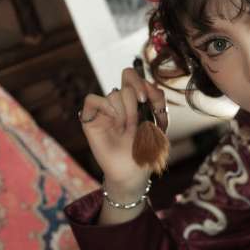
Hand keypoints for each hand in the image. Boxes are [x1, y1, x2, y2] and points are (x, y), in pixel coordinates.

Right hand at [79, 66, 168, 187]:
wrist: (132, 172)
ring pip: (114, 94)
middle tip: (135, 123)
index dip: (140, 82)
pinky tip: (113, 121)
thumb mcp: (159, 124)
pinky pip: (92, 99)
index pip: (132, 77)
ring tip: (124, 130)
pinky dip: (105, 107)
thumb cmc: (145, 151)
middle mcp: (118, 103)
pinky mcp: (91, 118)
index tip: (145, 100)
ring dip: (124, 113)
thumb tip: (147, 84)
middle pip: (126, 84)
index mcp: (134, 101)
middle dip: (134, 104)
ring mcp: (105, 110)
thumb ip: (157, 100)